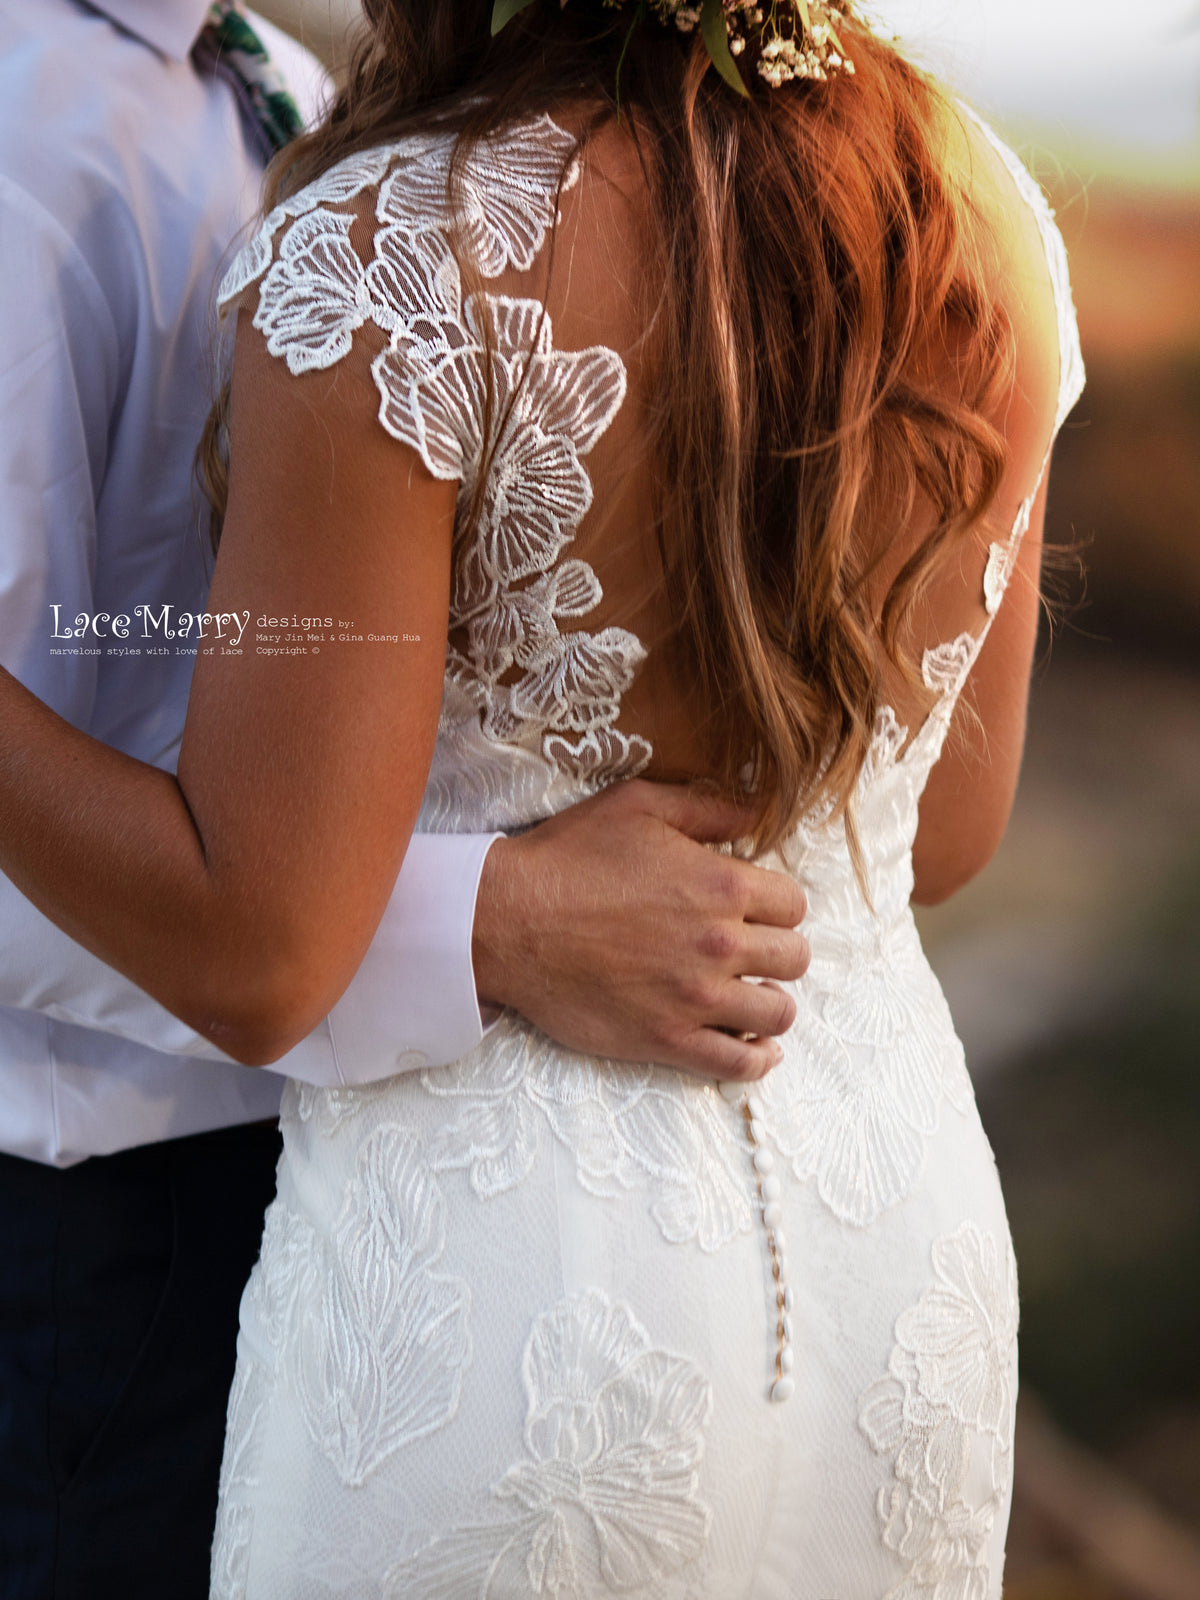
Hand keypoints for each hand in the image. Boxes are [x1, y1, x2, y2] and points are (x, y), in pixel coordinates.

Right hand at [471, 779, 809, 1080]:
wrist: (508, 920)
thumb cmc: (568, 857)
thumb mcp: (638, 805)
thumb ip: (707, 808)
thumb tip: (756, 812)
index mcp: (722, 886)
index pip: (794, 904)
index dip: (777, 905)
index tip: (754, 910)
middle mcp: (720, 945)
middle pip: (794, 958)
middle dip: (777, 950)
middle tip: (749, 949)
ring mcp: (696, 998)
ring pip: (779, 1012)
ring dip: (771, 1001)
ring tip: (748, 993)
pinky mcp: (667, 1040)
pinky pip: (740, 1063)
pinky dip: (758, 1058)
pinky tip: (757, 1046)